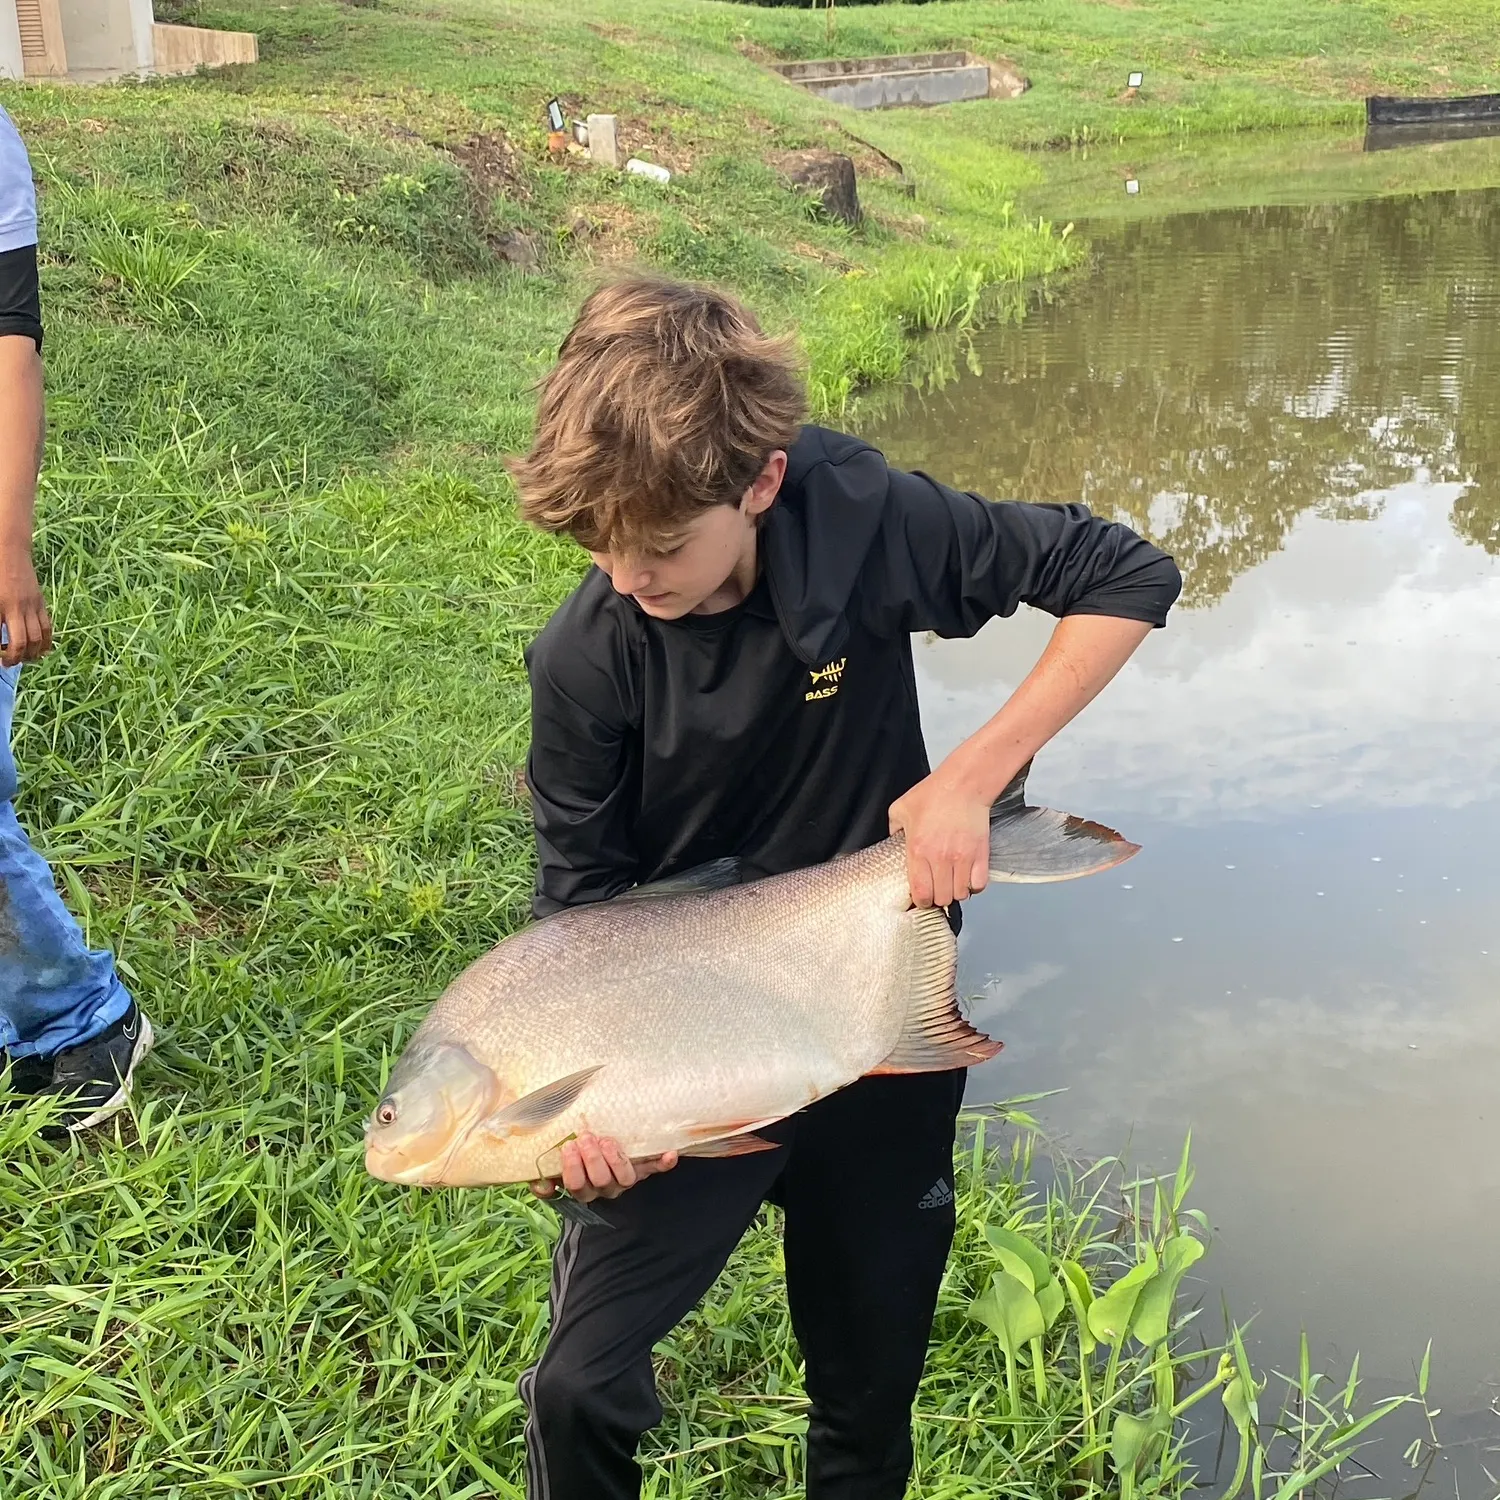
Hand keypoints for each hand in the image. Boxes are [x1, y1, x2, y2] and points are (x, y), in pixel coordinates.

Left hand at [0, 548, 51, 666]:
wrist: (9, 549)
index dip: (0, 651)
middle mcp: (16, 608)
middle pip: (21, 642)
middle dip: (15, 658)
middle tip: (8, 663)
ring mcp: (31, 606)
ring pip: (37, 638)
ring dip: (32, 653)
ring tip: (24, 659)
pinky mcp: (40, 602)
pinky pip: (47, 627)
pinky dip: (46, 642)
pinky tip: (41, 650)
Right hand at [529, 1133, 678, 1203]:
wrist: (600, 1157)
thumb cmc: (574, 1160)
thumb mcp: (554, 1168)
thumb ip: (543, 1175)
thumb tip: (540, 1185)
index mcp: (583, 1187)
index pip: (576, 1185)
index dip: (572, 1168)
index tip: (568, 1146)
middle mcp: (605, 1187)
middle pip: (600, 1180)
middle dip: (592, 1158)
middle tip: (586, 1137)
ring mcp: (625, 1179)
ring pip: (625, 1178)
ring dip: (616, 1158)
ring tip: (608, 1140)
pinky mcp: (643, 1169)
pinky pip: (655, 1169)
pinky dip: (663, 1163)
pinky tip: (670, 1154)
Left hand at [889, 768, 995, 908]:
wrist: (964, 784)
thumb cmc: (934, 794)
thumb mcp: (901, 809)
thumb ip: (893, 830)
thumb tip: (892, 843)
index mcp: (918, 850)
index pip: (921, 894)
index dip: (921, 900)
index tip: (921, 896)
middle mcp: (941, 859)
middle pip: (942, 899)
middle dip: (938, 897)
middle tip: (936, 888)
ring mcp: (962, 859)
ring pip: (961, 894)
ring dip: (955, 891)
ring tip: (951, 882)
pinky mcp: (980, 855)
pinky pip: (979, 885)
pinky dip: (973, 886)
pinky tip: (966, 877)